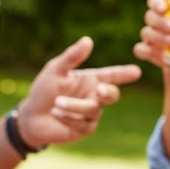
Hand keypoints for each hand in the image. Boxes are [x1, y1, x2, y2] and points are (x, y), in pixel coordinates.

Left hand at [15, 36, 140, 146]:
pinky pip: (83, 123)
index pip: (112, 75)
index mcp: (91, 79)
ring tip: (55, 103)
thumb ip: (72, 57)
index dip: (124, 74)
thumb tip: (88, 40)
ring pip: (92, 109)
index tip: (137, 71)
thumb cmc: (44, 90)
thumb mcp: (55, 70)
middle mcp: (95, 96)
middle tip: (99, 89)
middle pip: (112, 95)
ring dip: (73, 106)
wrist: (32, 116)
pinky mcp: (85, 128)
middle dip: (108, 92)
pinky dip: (68, 117)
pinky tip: (55, 113)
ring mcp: (92, 114)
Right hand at [133, 0, 169, 67]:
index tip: (164, 8)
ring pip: (146, 32)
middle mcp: (156, 20)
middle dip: (160, 22)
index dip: (156, 2)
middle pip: (150, 16)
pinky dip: (151, 53)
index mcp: (167, 8)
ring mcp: (150, 35)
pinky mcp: (148, 51)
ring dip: (158, 37)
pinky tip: (163, 58)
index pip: (155, 0)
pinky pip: (140, 50)